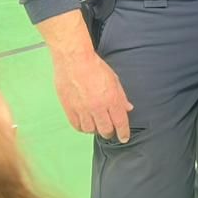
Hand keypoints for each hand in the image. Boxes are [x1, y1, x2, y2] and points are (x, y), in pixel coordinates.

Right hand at [37, 9, 132, 141]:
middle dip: (110, 133)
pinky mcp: (69, 108)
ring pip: (90, 130)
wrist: (74, 60)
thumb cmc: (95, 66)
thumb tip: (127, 108)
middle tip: (111, 131)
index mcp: (111, 99)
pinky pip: (77, 125)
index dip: (123, 133)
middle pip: (105, 129)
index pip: (120, 122)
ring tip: (97, 126)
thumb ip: (121, 96)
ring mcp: (82, 109)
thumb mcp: (114, 79)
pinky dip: (82, 128)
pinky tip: (86, 124)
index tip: (124, 138)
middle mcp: (97, 107)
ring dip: (96, 130)